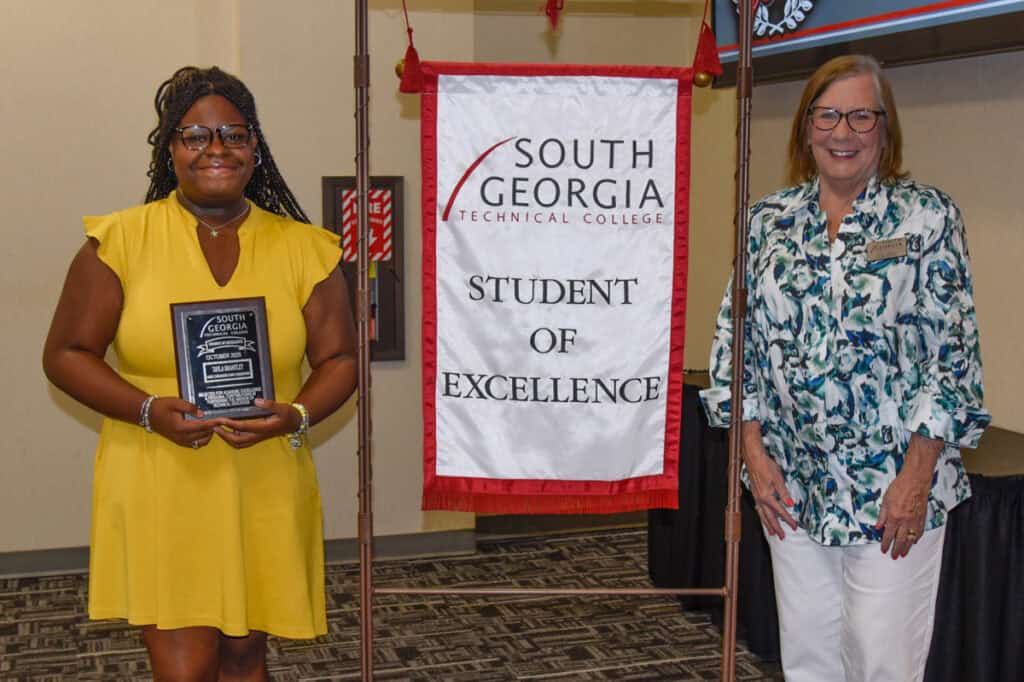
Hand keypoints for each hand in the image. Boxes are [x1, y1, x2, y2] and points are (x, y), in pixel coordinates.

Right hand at [148, 397, 222, 448]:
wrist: (148, 414)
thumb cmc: (162, 406)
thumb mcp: (176, 402)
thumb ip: (190, 408)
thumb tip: (203, 414)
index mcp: (181, 427)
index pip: (202, 426)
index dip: (213, 423)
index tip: (222, 420)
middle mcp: (181, 437)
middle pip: (203, 435)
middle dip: (213, 428)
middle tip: (219, 420)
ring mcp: (180, 441)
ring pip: (200, 441)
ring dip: (208, 434)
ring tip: (211, 425)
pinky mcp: (179, 442)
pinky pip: (195, 444)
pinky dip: (202, 438)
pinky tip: (204, 430)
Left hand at [214, 399, 301, 448]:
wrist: (295, 423)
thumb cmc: (289, 415)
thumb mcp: (282, 407)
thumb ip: (270, 405)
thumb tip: (256, 401)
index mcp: (264, 428)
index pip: (243, 428)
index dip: (231, 424)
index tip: (221, 419)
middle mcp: (259, 435)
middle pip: (237, 440)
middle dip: (224, 435)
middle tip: (215, 427)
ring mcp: (257, 438)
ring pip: (239, 443)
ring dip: (227, 439)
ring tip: (219, 430)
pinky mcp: (257, 437)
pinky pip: (242, 441)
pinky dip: (233, 438)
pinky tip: (228, 430)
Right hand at [742, 421, 797, 538]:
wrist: (753, 458)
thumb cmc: (766, 466)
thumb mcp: (778, 479)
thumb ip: (784, 493)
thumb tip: (791, 504)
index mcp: (767, 497)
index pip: (780, 511)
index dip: (788, 519)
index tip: (795, 527)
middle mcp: (761, 499)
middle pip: (769, 517)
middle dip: (776, 527)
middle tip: (782, 537)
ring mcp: (756, 496)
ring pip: (762, 514)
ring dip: (767, 524)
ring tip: (771, 533)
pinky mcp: (755, 493)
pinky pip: (758, 508)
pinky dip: (762, 515)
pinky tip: (763, 516)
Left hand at [877, 471, 930, 559]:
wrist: (915, 481)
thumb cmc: (899, 487)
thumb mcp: (885, 500)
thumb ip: (881, 516)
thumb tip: (878, 527)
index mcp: (894, 516)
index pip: (888, 535)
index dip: (885, 544)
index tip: (884, 550)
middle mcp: (905, 521)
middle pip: (900, 540)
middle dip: (896, 549)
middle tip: (893, 556)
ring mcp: (915, 520)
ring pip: (911, 538)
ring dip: (907, 548)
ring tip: (903, 554)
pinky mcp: (922, 518)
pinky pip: (920, 532)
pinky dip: (916, 539)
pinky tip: (914, 542)